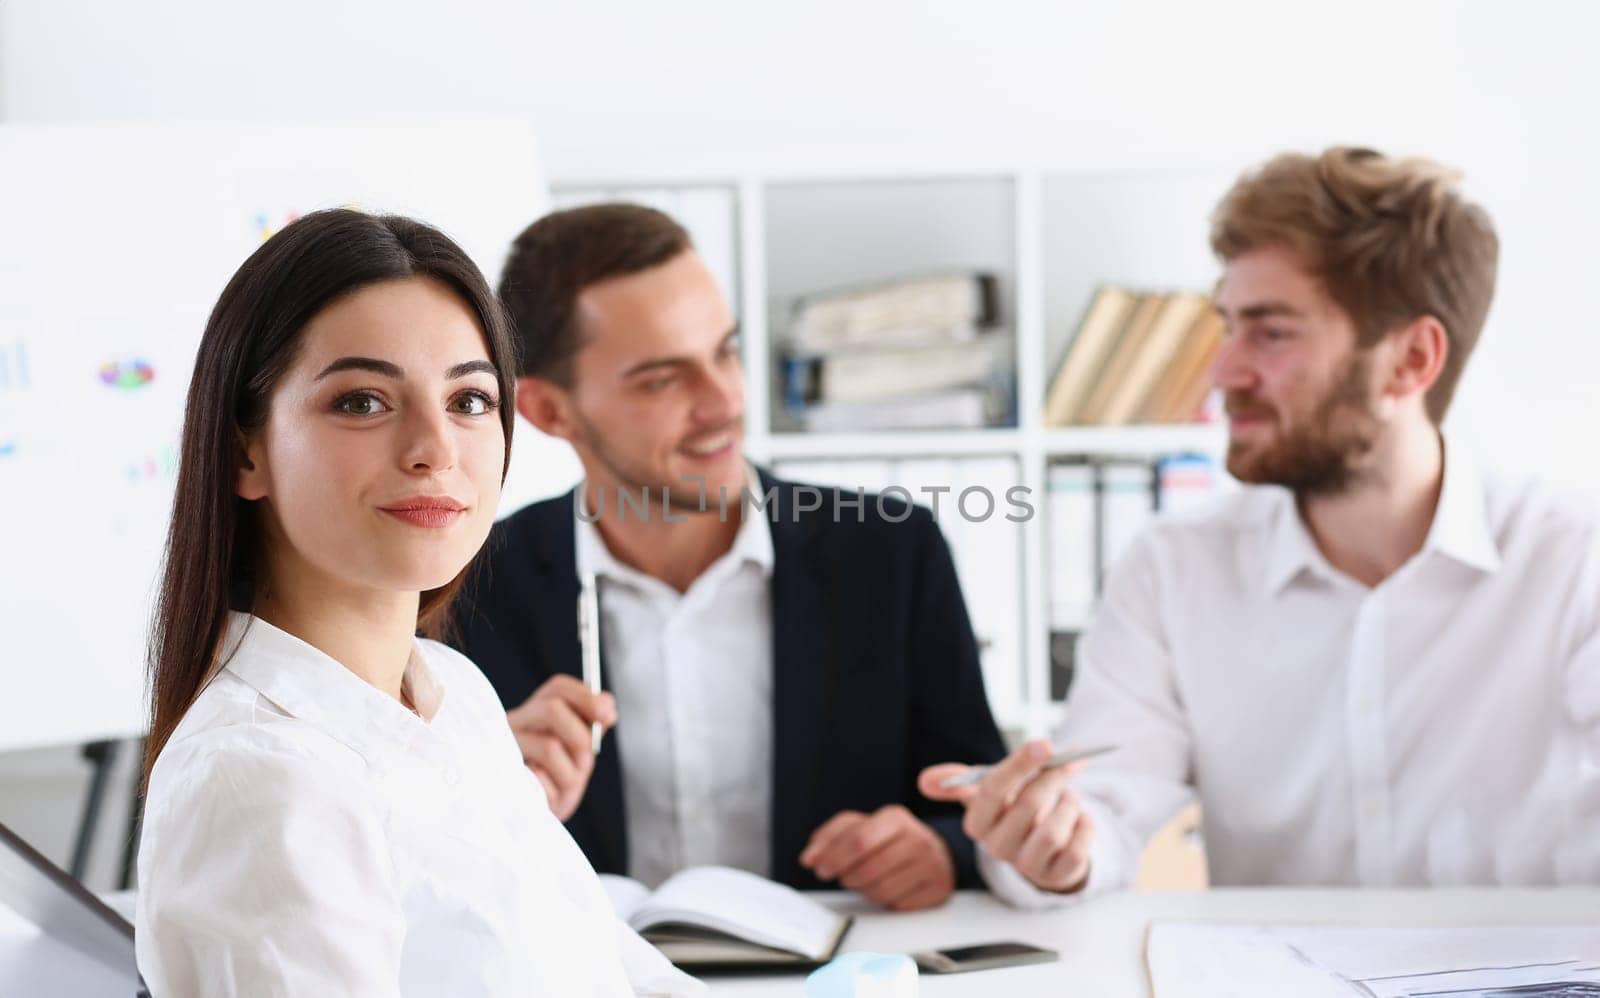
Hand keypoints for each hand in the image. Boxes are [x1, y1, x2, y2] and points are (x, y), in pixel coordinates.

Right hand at [506, 675, 615, 820]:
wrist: (533, 819)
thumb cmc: (557, 780)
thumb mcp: (578, 751)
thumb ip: (592, 727)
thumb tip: (608, 708)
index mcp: (534, 713)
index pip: (558, 688)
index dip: (586, 697)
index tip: (608, 715)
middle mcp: (514, 725)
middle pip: (552, 709)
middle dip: (580, 736)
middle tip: (587, 759)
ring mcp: (503, 749)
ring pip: (549, 746)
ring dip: (570, 772)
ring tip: (566, 784)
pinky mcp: (501, 778)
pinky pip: (539, 780)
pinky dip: (554, 792)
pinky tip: (547, 797)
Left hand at [798, 804, 955, 910]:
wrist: (936, 852)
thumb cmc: (891, 839)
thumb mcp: (863, 827)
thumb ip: (832, 837)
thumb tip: (809, 857)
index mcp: (895, 818)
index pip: (858, 841)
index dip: (834, 858)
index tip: (820, 869)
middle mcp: (917, 839)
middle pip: (867, 870)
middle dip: (847, 877)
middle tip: (844, 877)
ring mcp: (931, 866)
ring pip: (881, 892)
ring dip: (865, 891)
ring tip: (867, 881)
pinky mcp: (937, 890)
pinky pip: (898, 905)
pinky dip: (886, 902)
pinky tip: (888, 889)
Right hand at [918, 739, 1093, 893]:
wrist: (1040, 850)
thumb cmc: (1012, 811)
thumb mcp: (987, 793)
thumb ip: (959, 781)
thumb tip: (925, 781)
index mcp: (977, 823)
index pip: (992, 790)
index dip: (1019, 765)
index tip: (1044, 744)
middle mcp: (997, 847)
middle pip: (1028, 805)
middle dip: (1054, 778)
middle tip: (1071, 761)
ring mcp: (1026, 866)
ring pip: (1053, 830)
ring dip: (1070, 804)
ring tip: (1071, 798)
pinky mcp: (1056, 876)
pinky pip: (1077, 849)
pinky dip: (1085, 826)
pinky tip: (1080, 819)